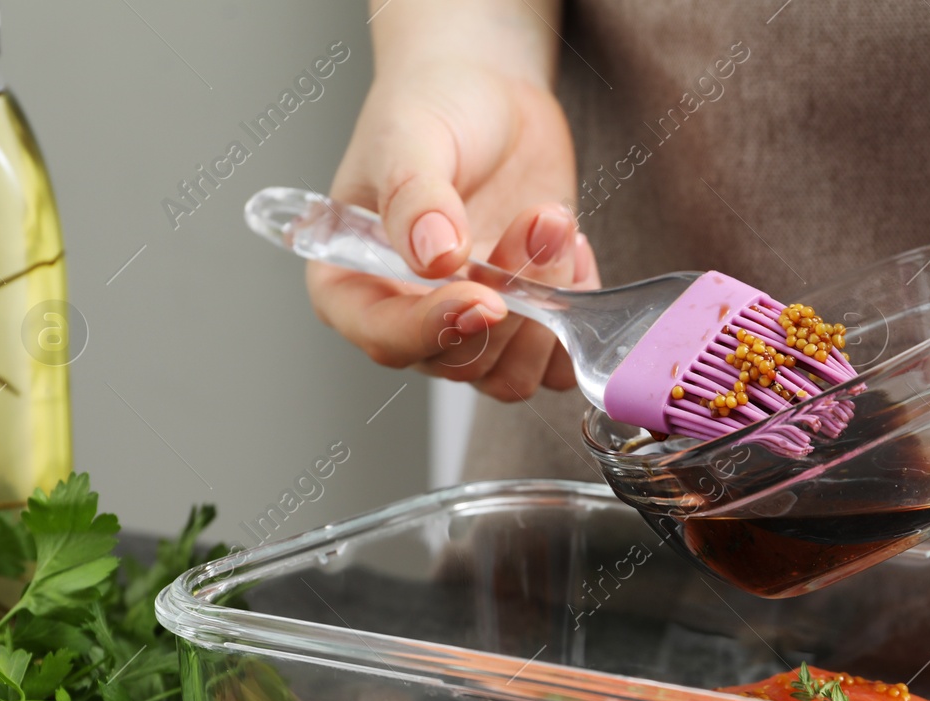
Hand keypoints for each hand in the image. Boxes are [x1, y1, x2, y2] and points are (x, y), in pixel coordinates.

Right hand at [308, 62, 596, 399]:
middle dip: (510, 298)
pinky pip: (558, 364)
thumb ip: (414, 197)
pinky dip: (576, 316)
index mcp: (353, 285)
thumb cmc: (431, 110)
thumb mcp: (409, 137)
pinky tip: (569, 249)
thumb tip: (434, 257)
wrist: (490, 98)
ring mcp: (471, 325)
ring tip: (553, 223)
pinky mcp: (526, 324)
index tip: (483, 298)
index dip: (435, 331)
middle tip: (537, 221)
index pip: (386, 339)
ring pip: (513, 372)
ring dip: (548, 304)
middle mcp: (410, 318)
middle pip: (461, 363)